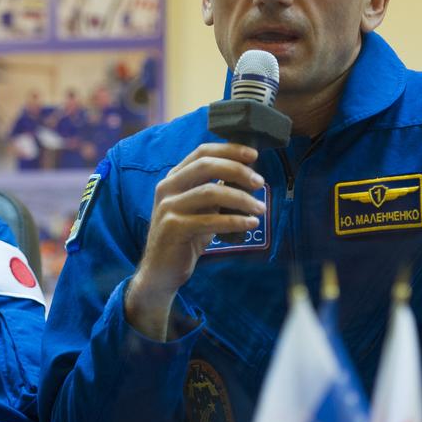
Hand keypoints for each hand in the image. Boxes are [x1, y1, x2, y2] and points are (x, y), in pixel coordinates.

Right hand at [126, 142, 264, 339]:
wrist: (161, 271)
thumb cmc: (185, 238)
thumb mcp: (200, 210)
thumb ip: (215, 191)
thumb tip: (248, 176)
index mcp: (173, 178)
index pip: (202, 152)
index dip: (229, 150)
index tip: (254, 155)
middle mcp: (167, 188)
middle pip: (206, 166)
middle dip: (238, 170)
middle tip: (260, 183)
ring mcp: (168, 208)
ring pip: (211, 192)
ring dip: (241, 199)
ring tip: (260, 209)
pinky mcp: (173, 228)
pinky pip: (210, 220)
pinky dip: (235, 221)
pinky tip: (250, 223)